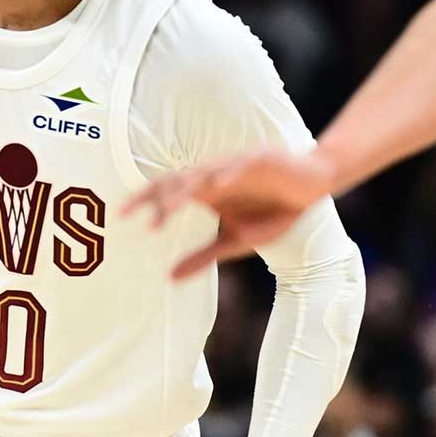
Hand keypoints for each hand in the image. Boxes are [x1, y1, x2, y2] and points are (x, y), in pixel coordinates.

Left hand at [122, 149, 335, 278]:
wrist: (315, 187)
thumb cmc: (273, 211)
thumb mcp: (236, 241)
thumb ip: (203, 256)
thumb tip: (169, 278)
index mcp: (206, 191)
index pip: (168, 192)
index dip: (145, 201)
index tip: (120, 217)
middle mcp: (215, 175)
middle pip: (178, 181)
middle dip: (157, 198)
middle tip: (134, 215)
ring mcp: (236, 165)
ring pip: (204, 173)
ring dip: (186, 189)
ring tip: (169, 207)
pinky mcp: (261, 159)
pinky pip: (241, 165)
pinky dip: (230, 174)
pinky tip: (218, 186)